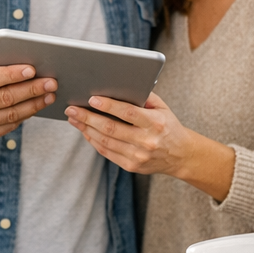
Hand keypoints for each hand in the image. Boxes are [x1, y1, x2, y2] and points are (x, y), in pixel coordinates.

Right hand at [0, 47, 55, 166]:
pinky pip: (6, 127)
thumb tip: (1, 58)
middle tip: (51, 82)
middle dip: (31, 90)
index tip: (33, 69)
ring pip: (9, 115)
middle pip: (4, 98)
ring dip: (33, 105)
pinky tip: (34, 107)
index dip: (13, 74)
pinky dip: (23, 117)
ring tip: (49, 95)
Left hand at [64, 92, 234, 200]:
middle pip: (111, 129)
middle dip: (88, 117)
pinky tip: (85, 130)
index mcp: (156, 124)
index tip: (92, 99)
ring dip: (86, 129)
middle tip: (72, 109)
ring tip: (74, 118)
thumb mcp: (162, 108)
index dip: (108, 106)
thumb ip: (143, 96)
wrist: (181, 156)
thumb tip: (117, 86)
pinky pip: (107, 152)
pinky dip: (93, 140)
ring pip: (105, 141)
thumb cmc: (168, 126)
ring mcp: (138, 156)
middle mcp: (147, 141)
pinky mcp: (131, 166)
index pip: (128, 113)